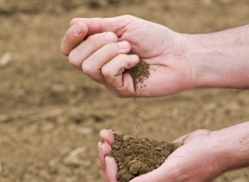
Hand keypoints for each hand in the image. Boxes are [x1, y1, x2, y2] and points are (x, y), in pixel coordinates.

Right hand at [61, 15, 194, 96]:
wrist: (179, 55)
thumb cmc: (155, 39)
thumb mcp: (124, 25)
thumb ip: (98, 25)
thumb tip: (74, 25)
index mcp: (98, 50)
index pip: (69, 49)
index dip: (70, 38)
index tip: (82, 27)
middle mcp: (100, 67)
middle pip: (74, 59)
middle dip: (95, 43)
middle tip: (118, 38)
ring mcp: (110, 81)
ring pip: (88, 67)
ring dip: (110, 51)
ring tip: (129, 49)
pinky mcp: (121, 90)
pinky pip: (107, 74)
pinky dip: (121, 61)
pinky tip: (136, 61)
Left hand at [97, 129, 227, 181]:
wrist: (216, 147)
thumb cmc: (200, 161)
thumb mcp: (173, 172)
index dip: (111, 178)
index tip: (109, 157)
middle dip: (108, 164)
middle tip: (103, 144)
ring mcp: (151, 181)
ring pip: (123, 170)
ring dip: (113, 153)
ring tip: (105, 136)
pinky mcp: (152, 166)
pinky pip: (132, 159)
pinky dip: (122, 147)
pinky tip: (113, 134)